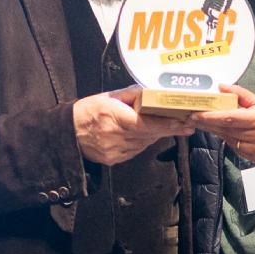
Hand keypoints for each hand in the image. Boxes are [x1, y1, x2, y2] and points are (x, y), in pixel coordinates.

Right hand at [73, 87, 191, 164]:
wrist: (68, 133)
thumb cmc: (89, 110)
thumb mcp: (108, 97)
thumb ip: (130, 95)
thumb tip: (151, 93)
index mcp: (113, 116)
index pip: (145, 123)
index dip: (166, 124)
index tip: (184, 123)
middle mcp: (114, 135)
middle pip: (149, 134)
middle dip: (168, 129)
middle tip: (186, 124)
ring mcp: (114, 150)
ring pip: (144, 143)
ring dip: (155, 135)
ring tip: (163, 126)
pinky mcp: (113, 160)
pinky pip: (136, 151)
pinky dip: (143, 143)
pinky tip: (143, 135)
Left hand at [188, 84, 254, 164]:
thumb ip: (241, 94)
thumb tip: (222, 87)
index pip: (229, 118)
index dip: (210, 117)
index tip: (196, 114)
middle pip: (226, 130)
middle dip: (207, 124)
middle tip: (193, 118)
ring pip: (229, 140)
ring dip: (216, 132)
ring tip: (205, 123)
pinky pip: (237, 148)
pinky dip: (229, 140)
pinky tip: (225, 132)